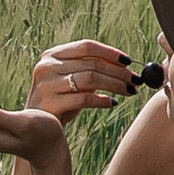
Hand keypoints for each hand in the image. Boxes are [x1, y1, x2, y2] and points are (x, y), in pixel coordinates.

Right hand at [25, 39, 145, 124]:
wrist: (37, 128)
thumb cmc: (60, 101)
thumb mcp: (72, 81)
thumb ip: (91, 68)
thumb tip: (125, 65)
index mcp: (52, 55)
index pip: (86, 46)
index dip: (110, 52)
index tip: (129, 61)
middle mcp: (46, 66)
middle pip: (91, 63)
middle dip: (118, 72)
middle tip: (136, 80)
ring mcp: (46, 84)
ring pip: (90, 78)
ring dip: (115, 84)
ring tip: (130, 91)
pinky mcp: (50, 103)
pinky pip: (83, 99)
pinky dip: (102, 100)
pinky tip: (112, 103)